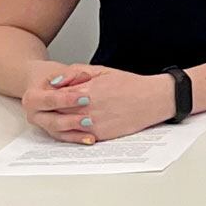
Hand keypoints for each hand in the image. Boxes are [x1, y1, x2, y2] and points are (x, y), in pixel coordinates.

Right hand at [20, 61, 98, 144]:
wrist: (46, 85)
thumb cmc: (56, 77)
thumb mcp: (62, 70)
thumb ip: (71, 73)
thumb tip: (79, 78)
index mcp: (33, 97)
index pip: (49, 100)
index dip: (67, 99)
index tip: (85, 97)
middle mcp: (35, 114)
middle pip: (51, 120)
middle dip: (70, 120)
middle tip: (89, 118)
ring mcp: (44, 125)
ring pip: (57, 132)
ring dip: (75, 132)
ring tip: (91, 128)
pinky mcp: (53, 132)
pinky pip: (64, 138)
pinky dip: (77, 139)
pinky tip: (91, 138)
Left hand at [34, 66, 174, 143]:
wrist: (152, 100)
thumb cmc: (129, 84)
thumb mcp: (101, 70)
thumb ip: (74, 73)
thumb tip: (55, 81)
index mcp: (86, 91)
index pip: (55, 96)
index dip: (53, 95)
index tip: (54, 93)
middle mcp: (86, 110)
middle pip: (56, 112)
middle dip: (54, 108)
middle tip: (57, 105)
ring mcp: (92, 124)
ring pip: (64, 126)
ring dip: (62, 120)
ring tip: (68, 114)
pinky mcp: (99, 135)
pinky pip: (77, 136)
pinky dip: (74, 130)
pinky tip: (79, 123)